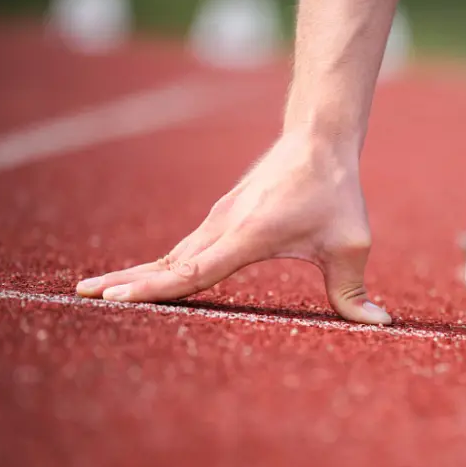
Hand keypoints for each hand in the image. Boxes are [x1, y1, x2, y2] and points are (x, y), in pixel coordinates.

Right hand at [75, 132, 391, 324]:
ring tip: (99, 293)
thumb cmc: (335, 192)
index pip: (193, 270)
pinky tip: (147, 277)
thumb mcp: (351, 245)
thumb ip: (355, 291)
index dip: (155, 287)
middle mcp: (222, 228)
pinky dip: (162, 264)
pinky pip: (186, 248)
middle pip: (168, 263)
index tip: (115, 299)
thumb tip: (380, 325)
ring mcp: (218, 221)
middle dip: (128, 283)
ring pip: (172, 254)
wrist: (318, 140)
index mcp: (246, 236)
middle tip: (85, 300)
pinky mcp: (223, 218)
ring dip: (138, 273)